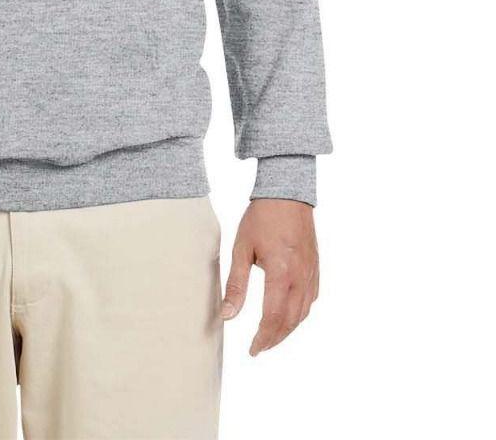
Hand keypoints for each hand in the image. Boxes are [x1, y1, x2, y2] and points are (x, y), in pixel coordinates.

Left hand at [220, 198, 319, 355]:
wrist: (287, 194)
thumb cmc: (261, 218)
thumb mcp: (241, 249)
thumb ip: (236, 284)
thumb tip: (227, 315)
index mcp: (281, 273)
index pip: (274, 318)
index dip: (263, 338)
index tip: (252, 350)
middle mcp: (300, 277)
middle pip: (290, 321)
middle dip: (275, 338)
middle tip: (259, 348)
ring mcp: (311, 274)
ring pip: (303, 313)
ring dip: (287, 329)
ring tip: (271, 337)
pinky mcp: (315, 268)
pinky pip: (310, 300)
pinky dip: (299, 314)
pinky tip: (288, 316)